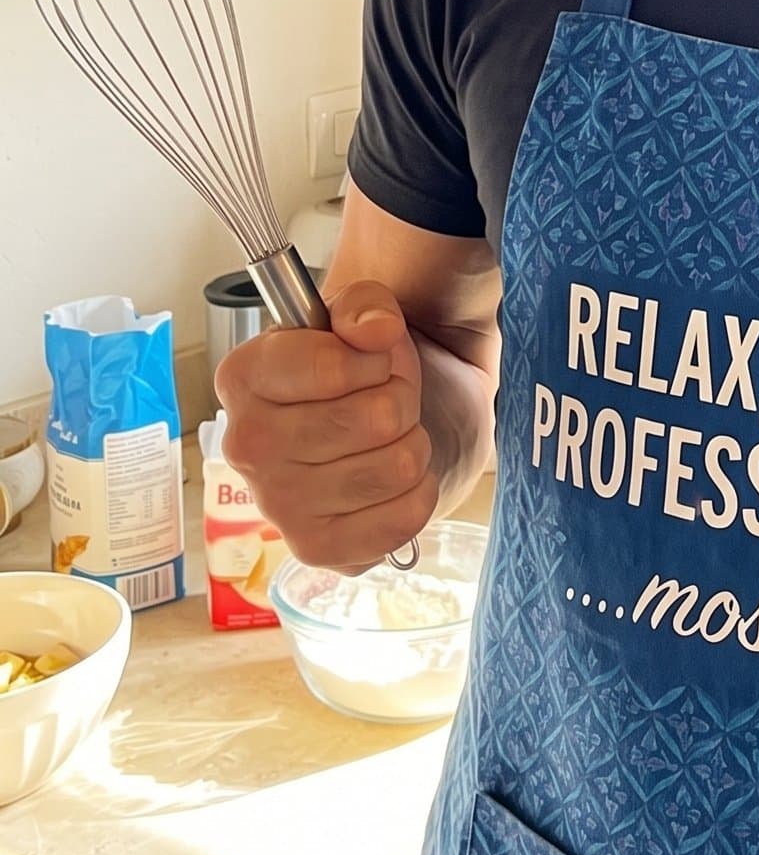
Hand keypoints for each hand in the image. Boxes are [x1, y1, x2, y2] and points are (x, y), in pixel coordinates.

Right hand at [216, 281, 438, 573]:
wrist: (391, 420)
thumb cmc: (366, 367)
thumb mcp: (366, 314)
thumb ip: (366, 304)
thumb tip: (374, 331)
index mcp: (244, 378)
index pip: (329, 367)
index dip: (376, 358)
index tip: (373, 359)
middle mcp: (246, 446)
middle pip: (375, 419)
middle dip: (402, 400)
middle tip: (386, 400)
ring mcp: (277, 505)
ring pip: (396, 466)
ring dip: (414, 444)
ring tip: (390, 438)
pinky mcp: (317, 549)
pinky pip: (401, 519)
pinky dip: (417, 494)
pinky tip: (394, 481)